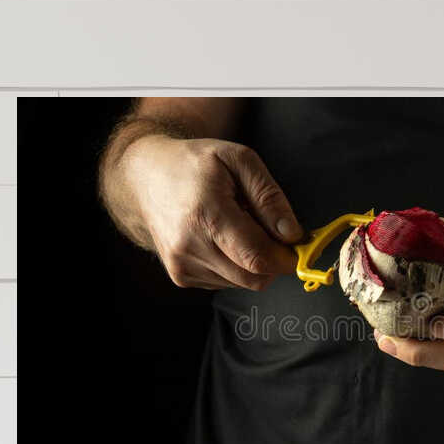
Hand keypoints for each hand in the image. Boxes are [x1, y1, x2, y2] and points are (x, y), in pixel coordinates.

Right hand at [120, 135, 301, 290]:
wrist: (147, 176)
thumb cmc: (195, 163)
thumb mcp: (239, 160)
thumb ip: (269, 196)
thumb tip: (292, 234)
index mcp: (207, 215)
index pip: (257, 258)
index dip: (286, 258)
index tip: (297, 245)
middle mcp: (190, 247)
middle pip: (253, 278)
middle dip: (272, 261)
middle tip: (269, 231)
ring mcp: (182, 266)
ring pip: (241, 283)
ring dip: (251, 261)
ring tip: (237, 228)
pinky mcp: (180, 276)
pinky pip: (225, 282)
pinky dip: (234, 265)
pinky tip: (221, 238)